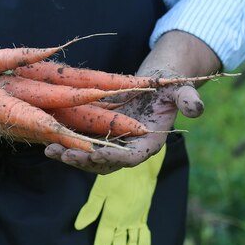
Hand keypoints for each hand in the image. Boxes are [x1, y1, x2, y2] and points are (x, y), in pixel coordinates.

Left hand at [45, 79, 199, 173]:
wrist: (155, 81)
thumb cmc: (169, 85)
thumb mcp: (182, 89)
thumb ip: (189, 100)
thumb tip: (197, 109)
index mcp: (149, 144)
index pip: (130, 158)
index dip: (113, 158)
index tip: (95, 155)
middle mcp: (128, 147)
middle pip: (104, 163)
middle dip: (83, 161)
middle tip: (64, 155)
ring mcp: (112, 141)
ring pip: (88, 155)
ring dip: (69, 155)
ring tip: (49, 149)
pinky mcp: (99, 132)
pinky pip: (80, 141)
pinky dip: (65, 140)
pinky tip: (47, 136)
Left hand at [74, 146, 165, 244]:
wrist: (143, 165)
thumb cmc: (118, 174)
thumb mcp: (100, 189)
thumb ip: (91, 209)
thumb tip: (78, 226)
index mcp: (112, 217)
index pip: (103, 242)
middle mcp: (125, 222)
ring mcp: (136, 220)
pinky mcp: (143, 216)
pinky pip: (144, 238)